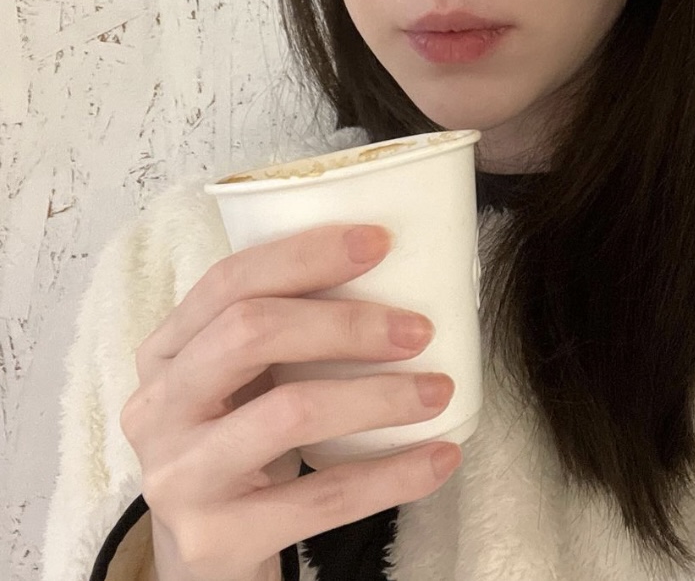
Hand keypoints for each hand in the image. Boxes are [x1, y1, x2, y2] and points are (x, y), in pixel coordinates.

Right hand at [120, 222, 460, 580]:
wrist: (206, 554)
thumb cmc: (237, 440)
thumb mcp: (236, 379)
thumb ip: (278, 328)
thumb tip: (392, 270)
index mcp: (164, 351)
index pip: (228, 281)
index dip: (304, 255)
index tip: (379, 242)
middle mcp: (157, 408)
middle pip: (250, 333)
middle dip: (344, 322)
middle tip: (418, 329)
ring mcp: (181, 476)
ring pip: (289, 412)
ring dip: (378, 396)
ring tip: (438, 388)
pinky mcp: (218, 538)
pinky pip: (322, 498)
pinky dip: (393, 473)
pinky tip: (440, 454)